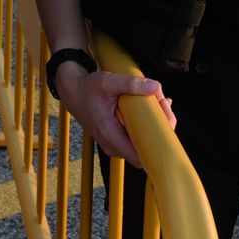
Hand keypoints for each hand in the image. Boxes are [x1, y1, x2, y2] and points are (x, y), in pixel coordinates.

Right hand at [54, 62, 172, 170]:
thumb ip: (131, 84)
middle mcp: (113, 145)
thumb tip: (155, 87)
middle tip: (163, 105)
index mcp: (110, 135)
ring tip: (158, 103)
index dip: (157, 145)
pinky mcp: (117, 139)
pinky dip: (147, 125)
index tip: (165, 125)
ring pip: (142, 144)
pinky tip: (151, 108)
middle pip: (145, 150)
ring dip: (154, 126)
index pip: (140, 157)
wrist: (73, 92)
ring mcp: (115, 144)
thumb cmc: (87, 89)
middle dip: (159, 130)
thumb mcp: (107, 82)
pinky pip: (137, 138)